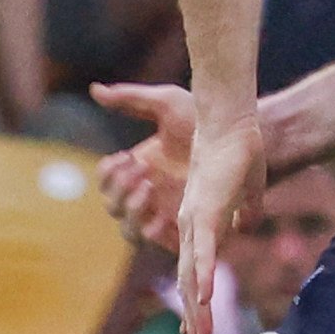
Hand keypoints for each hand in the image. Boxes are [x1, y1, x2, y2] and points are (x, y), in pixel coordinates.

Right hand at [89, 80, 194, 251]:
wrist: (239, 133)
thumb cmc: (203, 119)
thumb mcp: (165, 103)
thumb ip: (130, 98)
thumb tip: (95, 90)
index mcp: (139, 170)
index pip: (108, 184)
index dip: (108, 176)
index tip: (125, 157)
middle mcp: (148, 195)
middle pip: (115, 210)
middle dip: (120, 190)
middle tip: (140, 169)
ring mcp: (166, 213)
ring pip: (132, 231)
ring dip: (133, 211)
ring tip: (149, 188)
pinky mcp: (188, 228)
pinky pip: (162, 243)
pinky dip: (154, 233)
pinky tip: (163, 215)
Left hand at [169, 114, 265, 333]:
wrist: (233, 125)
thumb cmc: (239, 153)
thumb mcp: (246, 190)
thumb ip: (244, 210)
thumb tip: (246, 225)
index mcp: (201, 226)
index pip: (196, 271)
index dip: (197, 300)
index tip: (195, 327)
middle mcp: (192, 229)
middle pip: (191, 281)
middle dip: (195, 317)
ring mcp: (196, 222)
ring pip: (193, 273)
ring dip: (197, 308)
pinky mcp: (205, 213)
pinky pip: (203, 250)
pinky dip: (204, 274)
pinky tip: (204, 298)